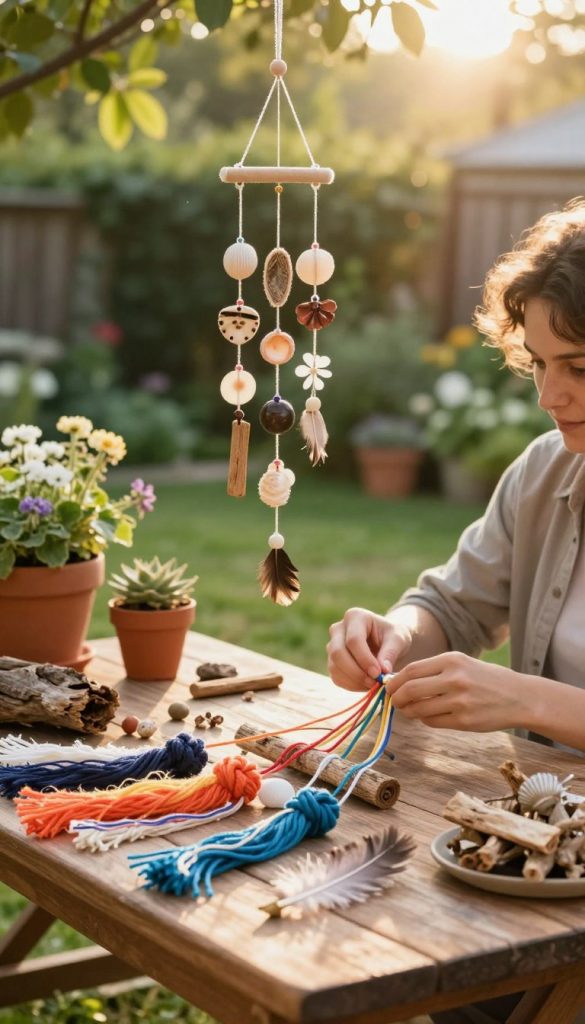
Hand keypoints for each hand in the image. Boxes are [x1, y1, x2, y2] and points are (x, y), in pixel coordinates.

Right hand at [327, 607, 412, 691]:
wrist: (386, 642)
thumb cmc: (393, 636)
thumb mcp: (399, 639)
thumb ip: (391, 652)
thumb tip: (383, 671)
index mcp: (355, 616)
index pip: (353, 640)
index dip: (364, 659)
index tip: (379, 673)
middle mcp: (338, 628)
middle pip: (338, 653)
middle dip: (356, 672)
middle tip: (375, 682)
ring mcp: (332, 645)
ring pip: (334, 666)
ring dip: (354, 680)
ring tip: (373, 684)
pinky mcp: (332, 661)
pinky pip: (336, 676)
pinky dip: (350, 685)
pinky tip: (366, 685)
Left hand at [385, 652, 528, 731]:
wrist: (520, 697)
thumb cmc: (487, 679)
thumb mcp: (463, 664)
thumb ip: (434, 670)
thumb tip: (401, 680)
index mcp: (452, 660)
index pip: (411, 670)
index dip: (395, 681)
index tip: (389, 686)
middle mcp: (455, 679)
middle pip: (410, 690)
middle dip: (396, 697)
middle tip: (394, 701)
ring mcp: (460, 701)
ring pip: (419, 709)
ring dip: (408, 711)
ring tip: (409, 710)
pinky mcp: (464, 721)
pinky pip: (433, 722)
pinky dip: (425, 719)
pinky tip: (427, 716)